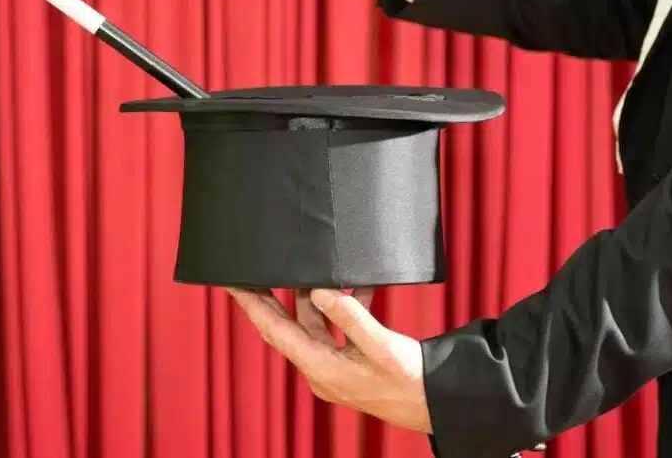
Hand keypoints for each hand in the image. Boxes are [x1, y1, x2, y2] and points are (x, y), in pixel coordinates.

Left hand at [227, 287, 431, 434]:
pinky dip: (343, 306)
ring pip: (313, 323)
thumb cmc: (411, 381)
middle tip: (252, 269)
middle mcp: (320, 368)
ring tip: (307, 266)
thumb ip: (348, 315)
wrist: (438, 404)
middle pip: (286, 325)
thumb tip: (319, 289)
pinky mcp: (352, 361)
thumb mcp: (380, 345)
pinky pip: (337, 328)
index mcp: (319, 367)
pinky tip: (356, 285)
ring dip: (312, 295)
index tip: (233, 282)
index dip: (252, 304)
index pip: (274, 330)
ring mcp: (335, 365)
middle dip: (269, 296)